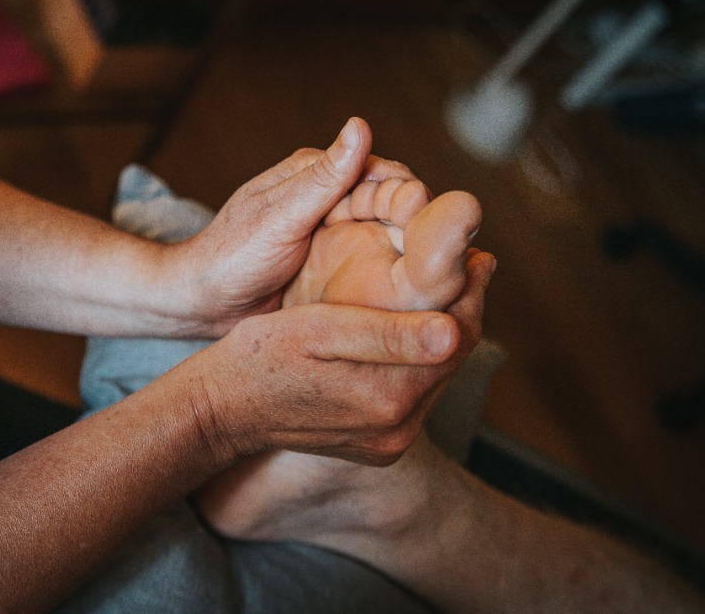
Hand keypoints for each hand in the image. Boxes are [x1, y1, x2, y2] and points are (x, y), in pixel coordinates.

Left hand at [172, 117, 421, 335]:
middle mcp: (326, 197)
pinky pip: (368, 262)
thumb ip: (324, 177)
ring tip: (425, 274)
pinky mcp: (331, 262)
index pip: (380, 171)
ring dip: (403, 247)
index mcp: (314, 173)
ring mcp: (330, 231)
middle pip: (388, 202)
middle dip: (412, 223)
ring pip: (383, 232)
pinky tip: (402, 288)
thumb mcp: (281, 215)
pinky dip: (385, 270)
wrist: (202, 304)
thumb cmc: (231, 256)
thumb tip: (361, 125)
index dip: (407, 194)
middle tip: (432, 256)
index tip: (426, 224)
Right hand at [183, 249, 494, 465]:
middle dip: (464, 310)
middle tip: (475, 265)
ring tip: (452, 292)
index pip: (454, 339)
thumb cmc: (262, 357)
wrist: (223, 410)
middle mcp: (397, 430)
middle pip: (450, 360)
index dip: (471, 293)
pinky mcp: (379, 447)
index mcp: (388, 399)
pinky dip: (422, 362)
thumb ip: (388, 334)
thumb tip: (452, 329)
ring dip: (446, 334)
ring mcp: (389, 444)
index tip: (481, 257)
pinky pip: (416, 397)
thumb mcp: (319, 332)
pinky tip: (416, 332)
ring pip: (436, 377)